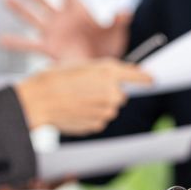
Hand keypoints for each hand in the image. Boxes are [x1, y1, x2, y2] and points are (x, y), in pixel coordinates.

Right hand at [0, 0, 131, 62]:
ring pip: (33, 18)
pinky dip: (14, 42)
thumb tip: (125, 11)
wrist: (103, 68)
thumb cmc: (110, 47)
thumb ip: (119, 21)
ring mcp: (53, 33)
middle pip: (44, 1)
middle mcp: (62, 19)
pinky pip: (28, 45)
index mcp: (78, 10)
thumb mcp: (116, 33)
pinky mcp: (49, 49)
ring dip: (20, 9)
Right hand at [14, 59, 150, 134]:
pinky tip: (76, 109)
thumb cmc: (57, 78)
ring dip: (99, 104)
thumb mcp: (82, 65)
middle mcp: (112, 92)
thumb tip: (125, 74)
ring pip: (109, 108)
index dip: (145, 78)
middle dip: (109, 92)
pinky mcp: (99, 124)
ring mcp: (107, 111)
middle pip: (121, 95)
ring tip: (78, 99)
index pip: (138, 76)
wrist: (38, 100)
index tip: (152, 80)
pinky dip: (91, 115)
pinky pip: (100, 118)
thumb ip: (106, 70)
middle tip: (88, 89)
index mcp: (109, 72)